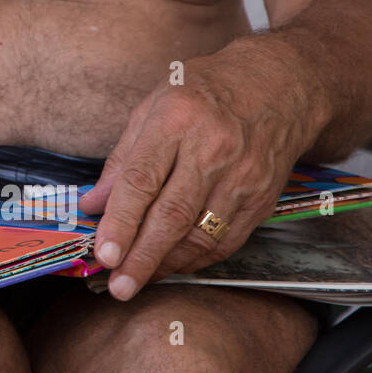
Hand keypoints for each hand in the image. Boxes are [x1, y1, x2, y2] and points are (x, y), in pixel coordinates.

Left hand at [78, 50, 310, 300]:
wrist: (278, 86)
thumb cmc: (204, 91)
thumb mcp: (152, 107)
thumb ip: (122, 159)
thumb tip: (93, 204)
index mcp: (177, 120)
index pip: (142, 181)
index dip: (120, 222)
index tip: (102, 254)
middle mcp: (212, 150)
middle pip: (171, 215)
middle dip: (140, 257)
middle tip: (117, 286)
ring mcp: (242, 178)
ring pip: (200, 235)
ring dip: (165, 264)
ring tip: (137, 279)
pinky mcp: (261, 199)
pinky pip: (225, 241)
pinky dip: (194, 259)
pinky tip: (170, 264)